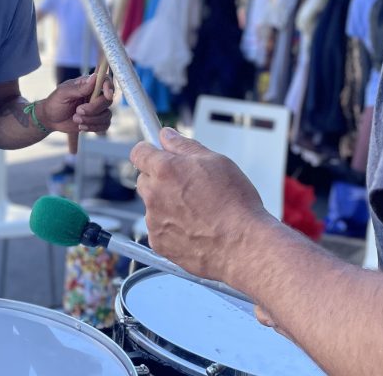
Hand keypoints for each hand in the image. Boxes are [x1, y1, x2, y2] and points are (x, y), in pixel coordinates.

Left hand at [38, 72, 113, 133]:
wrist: (50, 119)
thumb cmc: (55, 103)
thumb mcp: (63, 93)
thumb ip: (79, 88)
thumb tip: (94, 77)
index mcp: (88, 84)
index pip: (105, 81)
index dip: (109, 87)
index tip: (107, 95)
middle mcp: (95, 95)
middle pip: (107, 100)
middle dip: (93, 109)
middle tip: (78, 111)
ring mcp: (97, 108)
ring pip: (106, 115)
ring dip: (91, 120)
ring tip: (75, 119)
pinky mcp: (96, 120)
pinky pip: (104, 125)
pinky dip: (93, 127)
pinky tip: (81, 127)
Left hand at [131, 127, 271, 285]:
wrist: (243, 246)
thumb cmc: (235, 204)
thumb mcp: (216, 161)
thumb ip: (184, 145)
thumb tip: (166, 135)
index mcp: (165, 170)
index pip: (138, 153)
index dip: (148, 151)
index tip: (155, 153)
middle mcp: (154, 194)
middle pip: (145, 180)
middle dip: (159, 180)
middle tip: (187, 186)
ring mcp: (154, 221)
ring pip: (153, 206)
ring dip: (166, 205)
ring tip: (197, 212)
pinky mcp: (158, 243)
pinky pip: (159, 229)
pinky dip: (171, 228)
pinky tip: (194, 229)